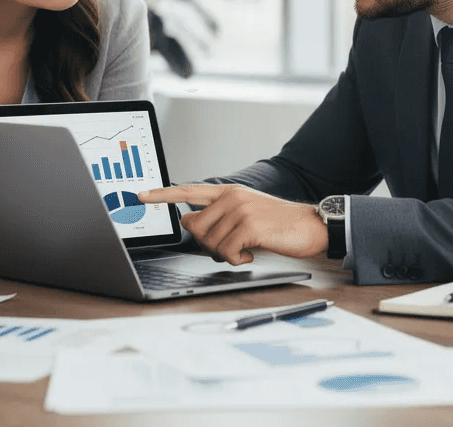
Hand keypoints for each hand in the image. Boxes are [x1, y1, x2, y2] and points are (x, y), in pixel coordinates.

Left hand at [138, 185, 327, 265]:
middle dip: (207, 245)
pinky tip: (251, 255)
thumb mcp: (246, 214)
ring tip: (244, 250)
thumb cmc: (278, 225)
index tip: (141, 195)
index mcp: (228, 192)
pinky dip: (237, 260)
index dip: (163, 195)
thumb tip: (190, 222)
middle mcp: (231, 197)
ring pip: (210, 242)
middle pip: (196, 228)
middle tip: (230, 249)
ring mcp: (240, 209)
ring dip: (225, 255)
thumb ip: (219, 216)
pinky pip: (226, 251)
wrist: (310, 226)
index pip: (188, 191)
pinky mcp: (250, 225)